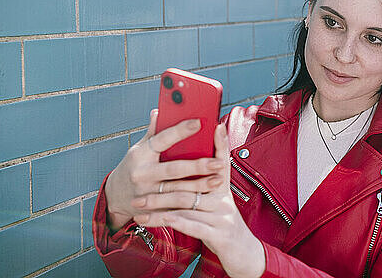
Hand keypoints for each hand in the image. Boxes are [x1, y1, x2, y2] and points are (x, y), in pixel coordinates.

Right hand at [104, 109, 224, 230]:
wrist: (116, 195)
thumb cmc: (134, 166)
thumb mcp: (139, 147)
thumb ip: (153, 131)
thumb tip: (160, 111)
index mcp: (141, 154)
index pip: (162, 139)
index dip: (180, 131)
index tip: (199, 123)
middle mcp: (142, 173)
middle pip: (173, 169)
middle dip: (198, 166)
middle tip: (218, 162)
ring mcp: (147, 193)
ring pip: (177, 190)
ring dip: (200, 186)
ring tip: (218, 179)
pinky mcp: (152, 209)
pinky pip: (175, 207)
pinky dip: (192, 203)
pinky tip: (206, 197)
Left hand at [132, 124, 265, 277]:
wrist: (243, 255)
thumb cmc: (222, 226)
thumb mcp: (215, 205)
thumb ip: (203, 186)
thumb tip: (190, 167)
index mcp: (223, 190)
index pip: (222, 161)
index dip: (220, 143)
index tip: (216, 125)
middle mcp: (224, 200)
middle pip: (194, 183)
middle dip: (166, 178)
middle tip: (142, 176)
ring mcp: (223, 217)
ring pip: (187, 204)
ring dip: (159, 204)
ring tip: (139, 203)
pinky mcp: (220, 235)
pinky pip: (192, 225)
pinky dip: (171, 221)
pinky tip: (155, 219)